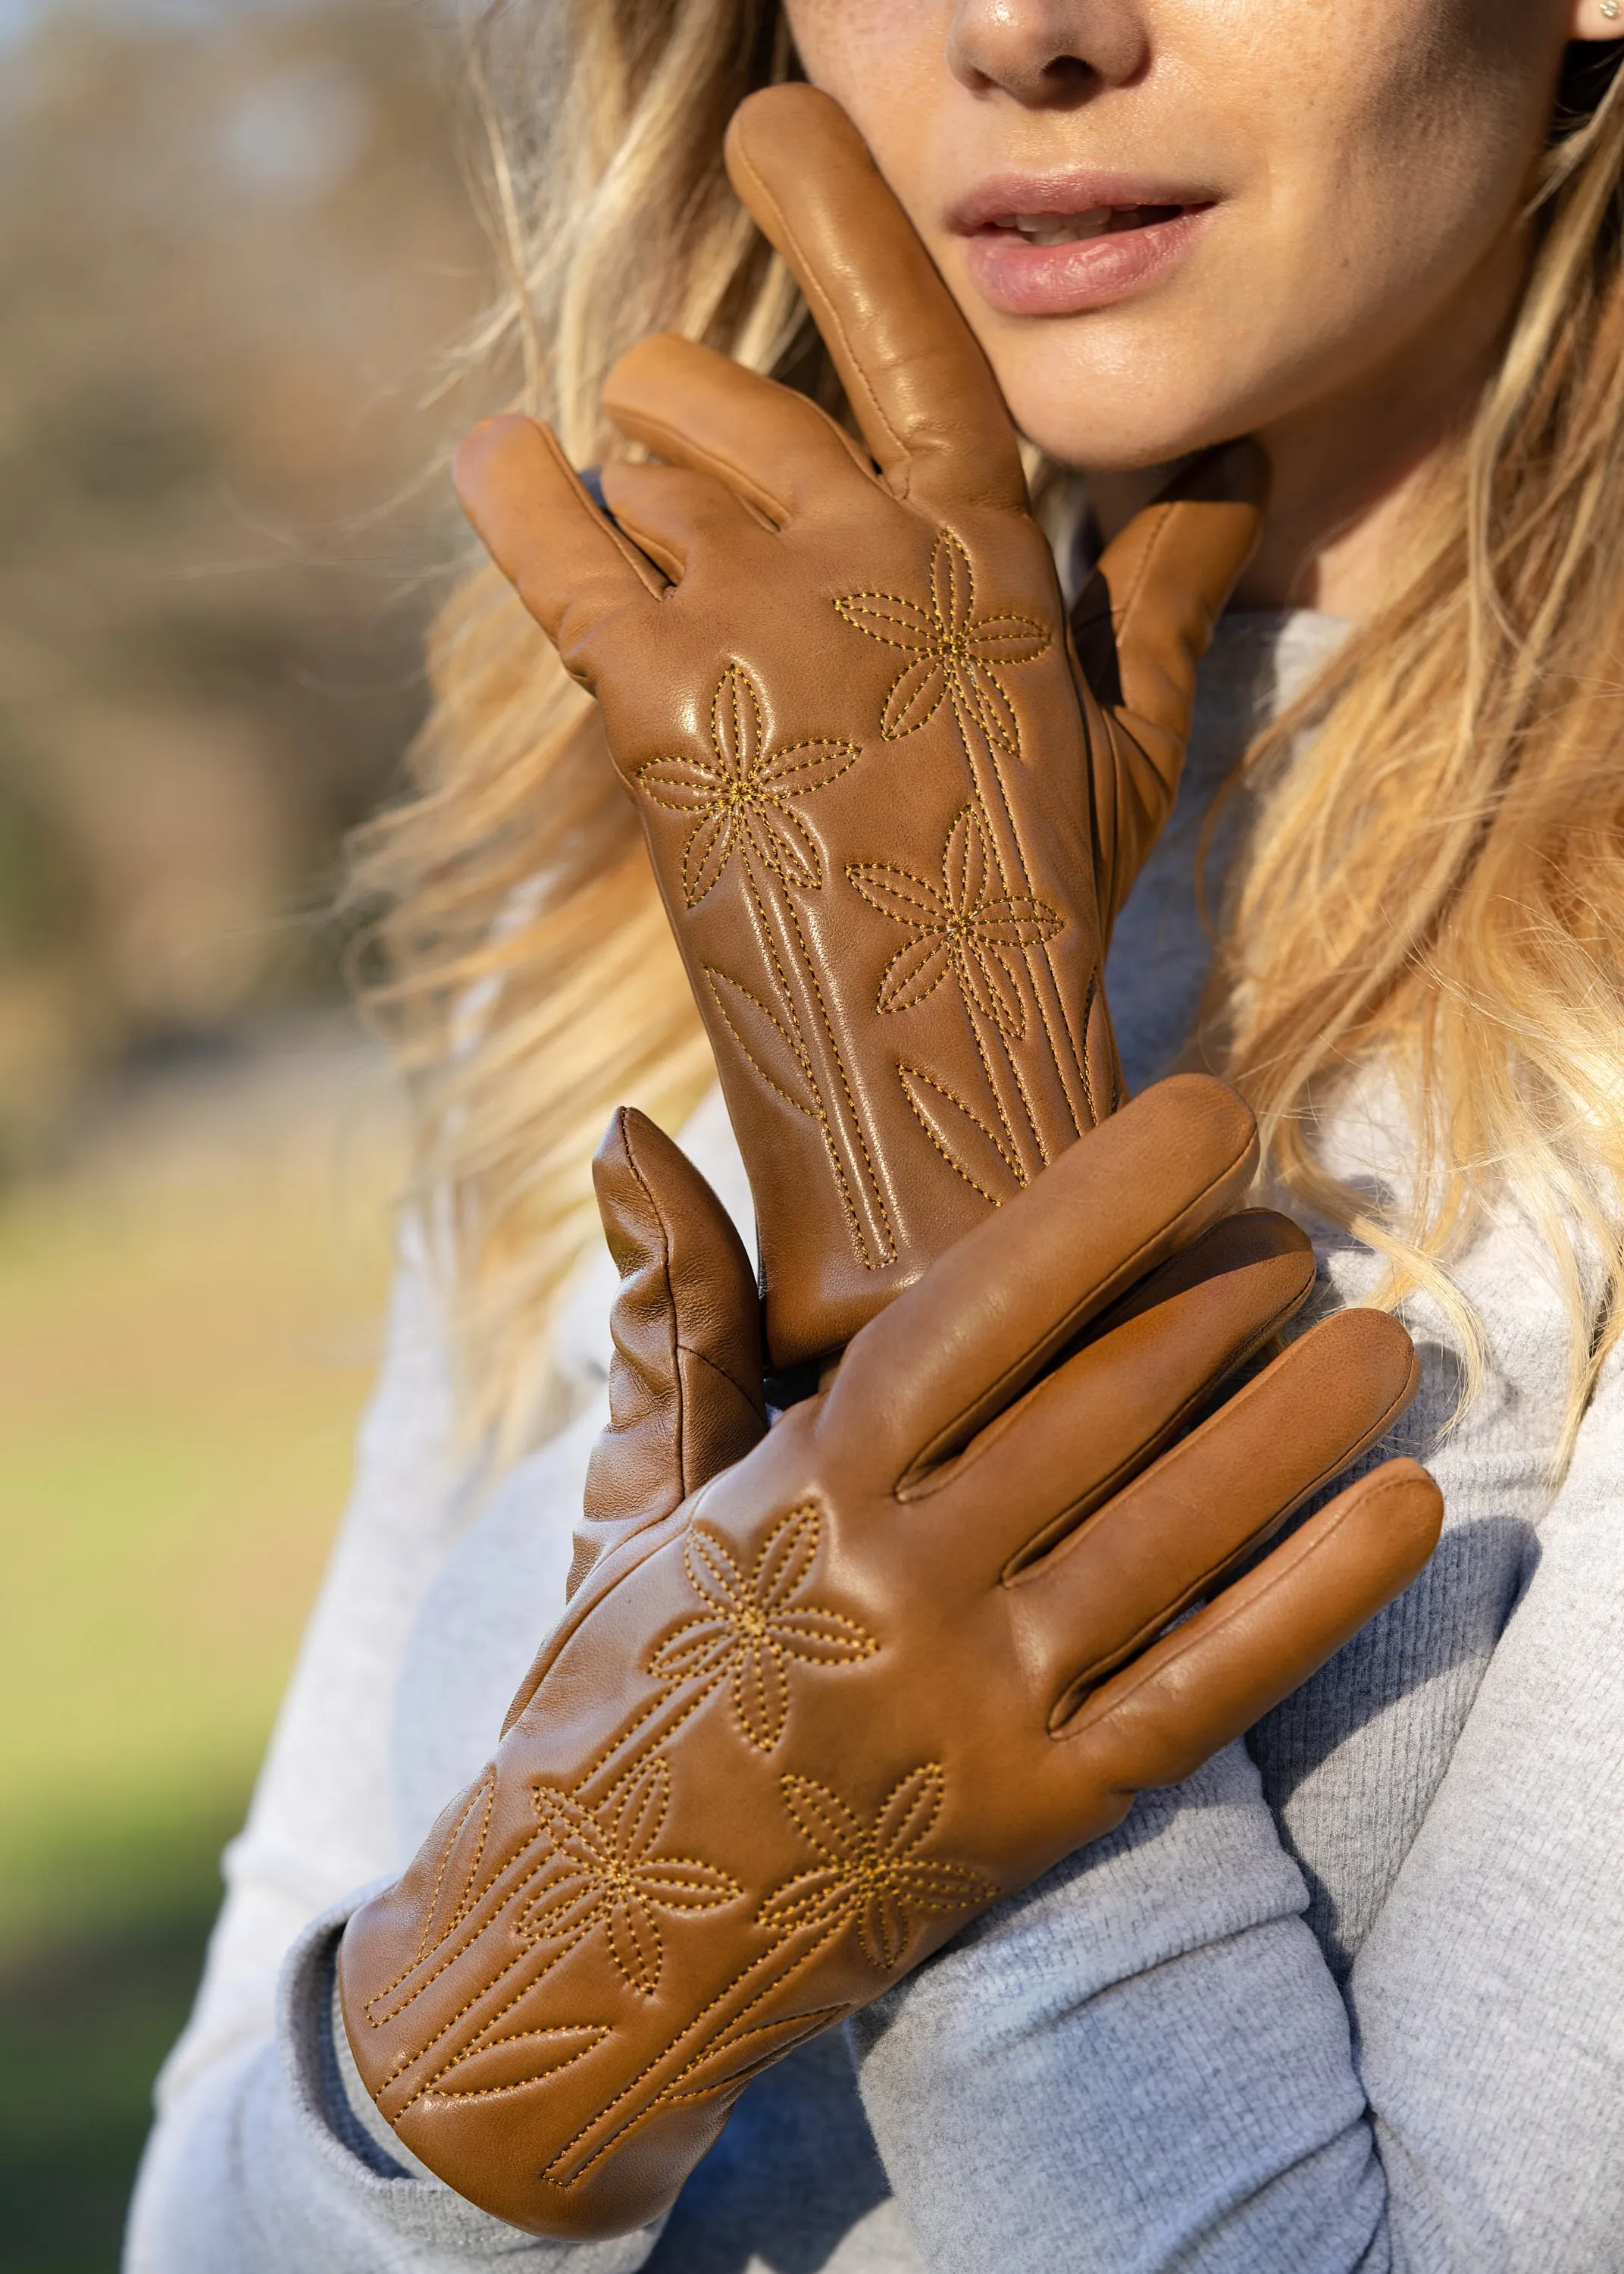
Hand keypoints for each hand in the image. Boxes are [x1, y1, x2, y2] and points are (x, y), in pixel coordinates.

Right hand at [337, 1076, 1441, 2237]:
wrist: (593, 1936)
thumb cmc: (624, 1676)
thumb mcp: (631, 1486)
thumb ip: (669, 1308)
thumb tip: (623, 1125)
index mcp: (801, 1487)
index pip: (974, 1314)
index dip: (1100, 1205)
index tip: (1206, 1117)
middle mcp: (896, 1588)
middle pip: (1096, 1412)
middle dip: (1214, 1302)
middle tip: (1295, 1231)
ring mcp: (975, 1708)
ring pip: (1170, 1539)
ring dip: (1292, 1428)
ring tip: (1381, 1342)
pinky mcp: (1038, 1817)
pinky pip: (1199, 1690)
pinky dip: (1311, 1599)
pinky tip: (1399, 1508)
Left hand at [452, 85, 1263, 1375]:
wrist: (942, 1071)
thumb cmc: (1039, 914)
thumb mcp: (1132, 746)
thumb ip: (1168, 593)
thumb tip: (1235, 478)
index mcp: (989, 546)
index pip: (908, 322)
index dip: (835, 202)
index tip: (775, 126)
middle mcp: (872, 550)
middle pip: (717, 389)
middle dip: (684, 425)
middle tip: (691, 505)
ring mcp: (763, 620)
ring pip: (637, 462)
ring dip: (628, 499)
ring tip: (664, 590)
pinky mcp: (659, 705)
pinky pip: (553, 542)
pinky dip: (509, 491)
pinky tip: (492, 460)